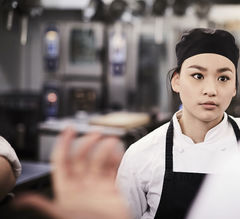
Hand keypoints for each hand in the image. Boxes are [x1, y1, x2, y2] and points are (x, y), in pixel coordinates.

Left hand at [16, 129, 130, 218]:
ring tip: (111, 140)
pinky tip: (117, 152)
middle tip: (95, 134)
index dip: (64, 144)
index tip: (69, 130)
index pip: (62, 161)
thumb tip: (21, 201)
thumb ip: (44, 205)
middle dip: (87, 143)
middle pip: (81, 157)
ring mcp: (96, 185)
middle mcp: (81, 184)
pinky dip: (115, 158)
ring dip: (104, 148)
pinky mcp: (110, 188)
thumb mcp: (63, 213)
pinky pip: (112, 169)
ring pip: (98, 160)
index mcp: (66, 188)